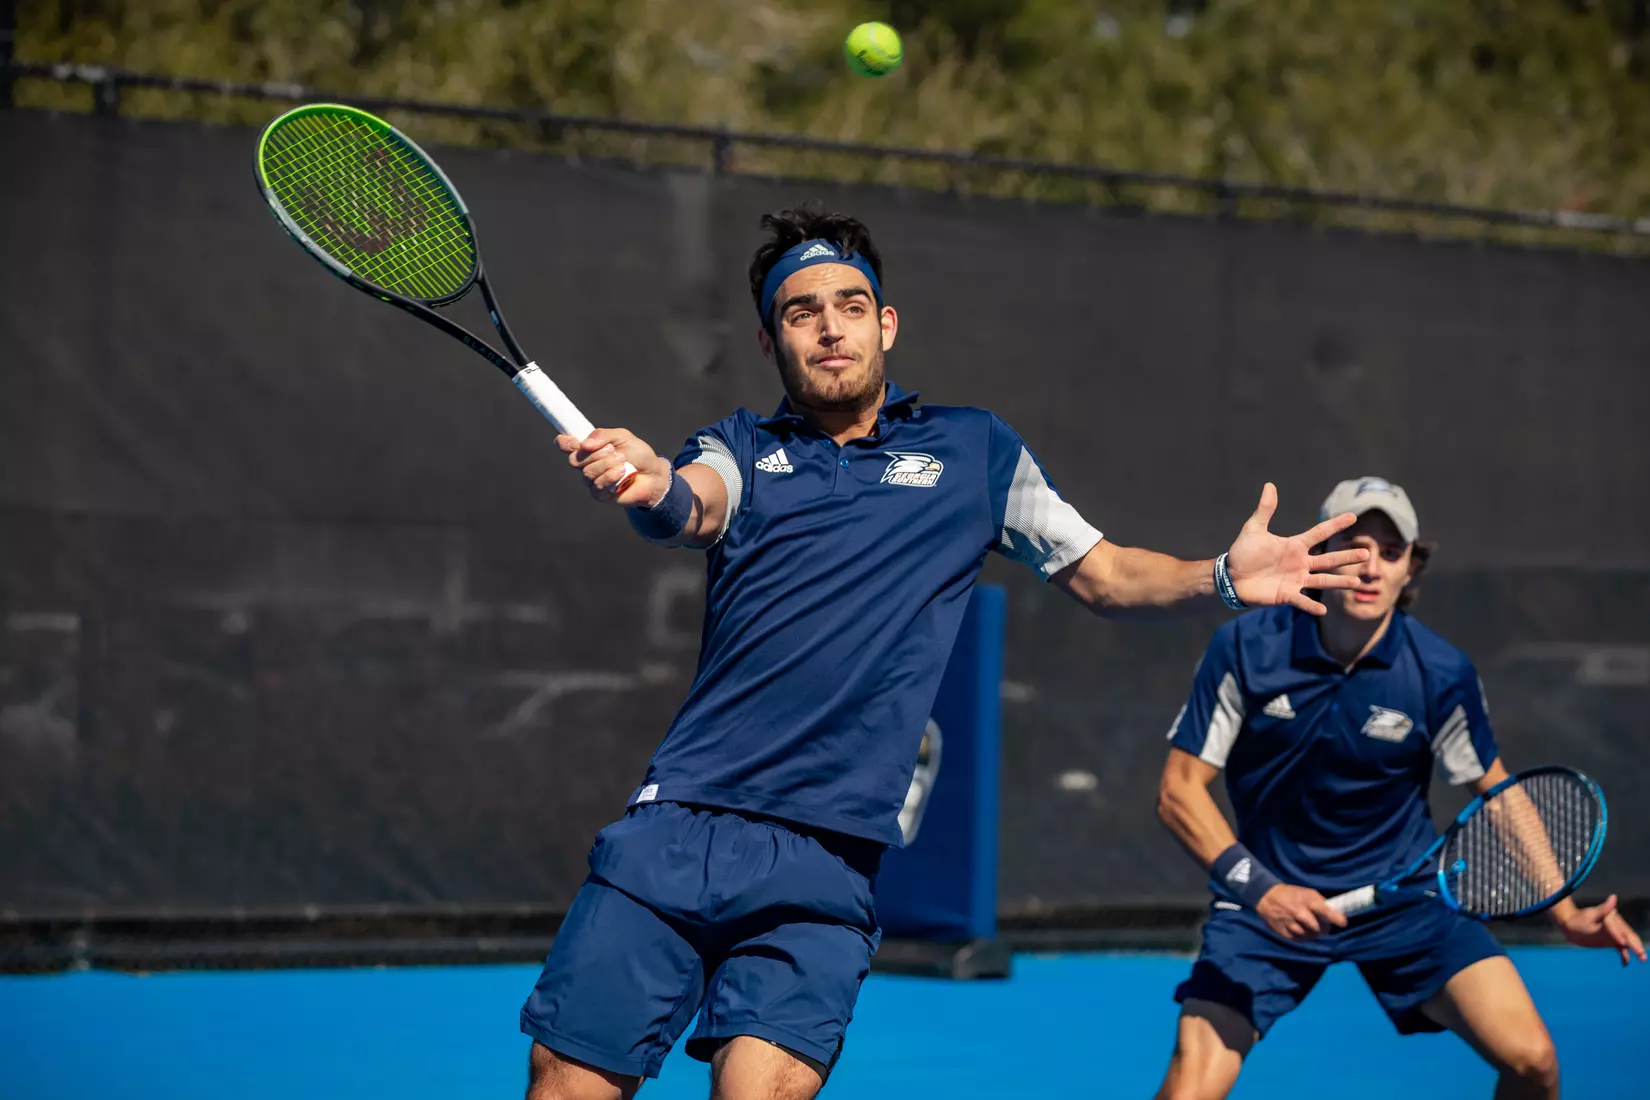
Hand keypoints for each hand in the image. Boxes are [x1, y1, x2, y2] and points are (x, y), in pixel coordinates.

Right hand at [557, 428, 669, 507]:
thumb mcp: (622, 436)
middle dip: (595, 454)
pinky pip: (596, 486)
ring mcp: (592, 480)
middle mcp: (587, 464)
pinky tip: (622, 472)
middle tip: (613, 450)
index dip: (564, 443)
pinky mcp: (600, 494)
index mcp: (589, 448)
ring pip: (587, 473)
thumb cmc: (638, 454)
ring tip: (623, 461)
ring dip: (606, 464)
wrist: (654, 474)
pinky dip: (610, 476)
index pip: (565, 445)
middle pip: (574, 460)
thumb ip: (602, 436)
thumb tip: (584, 444)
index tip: (575, 443)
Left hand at [1225, 483, 1370, 614]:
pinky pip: (1302, 601)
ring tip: (1357, 582)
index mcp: (1295, 546)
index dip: (1335, 525)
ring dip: (1339, 582)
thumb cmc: (1243, 553)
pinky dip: (1312, 606)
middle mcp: (1300, 563)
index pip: (1319, 533)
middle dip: (1347, 557)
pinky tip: (1323, 610)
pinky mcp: (1286, 595)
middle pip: (1328, 559)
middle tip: (1366, 553)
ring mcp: (1295, 579)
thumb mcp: (1254, 529)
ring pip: (1322, 580)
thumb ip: (1265, 510)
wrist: (1230, 577)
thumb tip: (1269, 486)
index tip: (1353, 516)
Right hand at [1255, 884, 1348, 940]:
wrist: (1266, 897)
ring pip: (1310, 936)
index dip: (1335, 918)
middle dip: (1323, 929)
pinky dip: (1303, 936)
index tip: (1343, 923)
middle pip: (1319, 929)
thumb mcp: (1307, 893)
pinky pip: (1300, 940)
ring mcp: (1291, 924)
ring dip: (1312, 933)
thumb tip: (1336, 915)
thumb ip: (1321, 904)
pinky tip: (1300, 929)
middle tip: (1321, 925)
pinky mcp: (1284, 932)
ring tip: (1308, 927)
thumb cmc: (1291, 894)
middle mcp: (1300, 913)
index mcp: (1307, 901)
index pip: (1324, 910)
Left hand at [1555, 895, 1646, 965]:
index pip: (1617, 927)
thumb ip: (1603, 909)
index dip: (1619, 935)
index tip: (1621, 943)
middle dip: (1635, 944)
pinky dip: (1624, 955)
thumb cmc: (1578, 920)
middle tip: (1641, 954)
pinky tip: (1625, 963)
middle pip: (1628, 935)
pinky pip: (1621, 948)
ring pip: (1628, 941)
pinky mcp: (1612, 940)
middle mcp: (1616, 924)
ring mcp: (1614, 933)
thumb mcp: (1590, 915)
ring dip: (1635, 949)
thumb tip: (1613, 898)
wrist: (1570, 925)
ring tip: (1642, 958)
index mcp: (1611, 917)